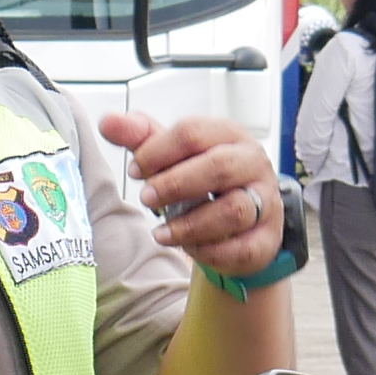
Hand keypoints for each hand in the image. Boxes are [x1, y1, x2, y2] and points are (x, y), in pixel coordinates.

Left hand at [99, 110, 285, 274]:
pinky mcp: (267, 239)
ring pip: (233, 211)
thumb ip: (141, 138)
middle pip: (218, 167)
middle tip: (146, 198)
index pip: (193, 132)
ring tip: (161, 233)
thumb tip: (108, 122)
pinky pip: (241, 248)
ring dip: (190, 225)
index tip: (135, 170)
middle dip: (175, 184)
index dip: (158, 150)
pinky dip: (210, 252)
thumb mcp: (174, 156)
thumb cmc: (206, 181)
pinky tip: (188, 249)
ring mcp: (266, 202)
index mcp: (229, 135)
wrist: (242, 222)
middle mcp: (254, 164)